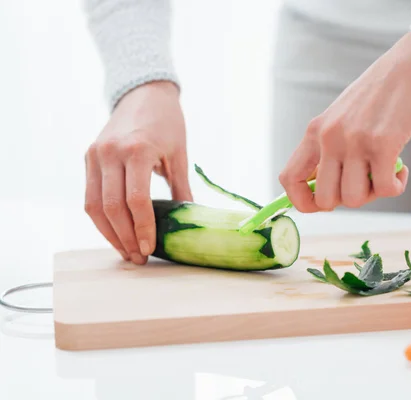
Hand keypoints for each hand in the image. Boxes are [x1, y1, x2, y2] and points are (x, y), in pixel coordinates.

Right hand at [84, 81, 192, 264]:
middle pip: (112, 208)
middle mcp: (111, 153)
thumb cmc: (168, 124)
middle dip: (126, 238)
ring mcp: (96, 155)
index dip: (143, 229)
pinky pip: (90, 195)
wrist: (144, 94)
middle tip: (139, 258)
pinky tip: (116, 232)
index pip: (136, 200)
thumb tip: (188, 222)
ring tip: (127, 251)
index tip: (150, 248)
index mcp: (137, 150)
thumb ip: (182, 189)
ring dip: (110, 234)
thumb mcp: (180, 155)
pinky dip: (101, 218)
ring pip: (95, 206)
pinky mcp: (88, 157)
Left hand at [278, 32, 410, 211]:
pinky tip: (402, 169)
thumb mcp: (341, 117)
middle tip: (364, 183)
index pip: (289, 179)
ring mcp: (354, 141)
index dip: (303, 202)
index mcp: (315, 130)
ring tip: (385, 172)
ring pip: (354, 199)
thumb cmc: (380, 93)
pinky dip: (396, 186)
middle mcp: (329, 137)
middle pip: (326, 199)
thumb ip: (329, 147)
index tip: (324, 203)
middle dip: (347, 200)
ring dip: (373, 194)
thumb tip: (326, 187)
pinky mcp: (383, 144)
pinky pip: (386, 190)